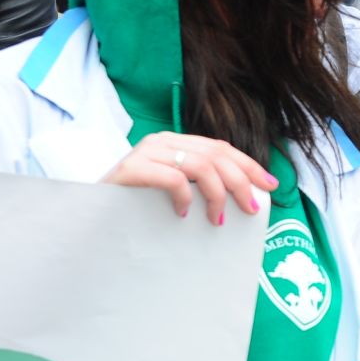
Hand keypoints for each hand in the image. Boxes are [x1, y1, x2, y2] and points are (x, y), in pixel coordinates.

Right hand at [103, 132, 276, 220]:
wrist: (88, 216)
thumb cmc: (136, 206)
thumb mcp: (173, 190)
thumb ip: (200, 184)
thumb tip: (244, 196)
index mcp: (176, 143)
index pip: (221, 148)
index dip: (249, 166)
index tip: (270, 186)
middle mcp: (163, 141)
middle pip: (216, 155)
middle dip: (241, 182)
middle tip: (251, 208)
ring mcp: (146, 152)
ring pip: (201, 165)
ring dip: (218, 195)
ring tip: (218, 219)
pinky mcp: (131, 168)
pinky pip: (173, 178)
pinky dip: (185, 197)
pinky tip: (184, 213)